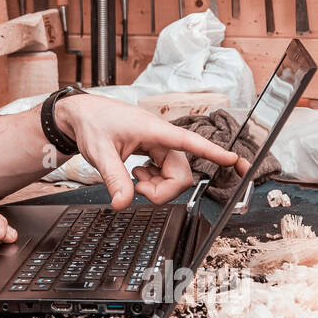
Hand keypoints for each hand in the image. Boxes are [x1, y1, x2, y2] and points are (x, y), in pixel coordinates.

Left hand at [54, 94, 239, 207]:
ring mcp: (159, 146)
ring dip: (157, 187)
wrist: (81, 115)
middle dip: (163, 191)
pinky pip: (165, 174)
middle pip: (182, 173)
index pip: (191, 142)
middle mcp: (162, 138)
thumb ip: (114, 178)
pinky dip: (152, 182)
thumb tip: (122, 203)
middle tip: (136, 189)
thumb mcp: (100, 152)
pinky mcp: (154, 152)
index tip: (235, 161)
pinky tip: (136, 175)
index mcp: (155, 131)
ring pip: (174, 177)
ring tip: (133, 179)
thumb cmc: (93, 123)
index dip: (214, 153)